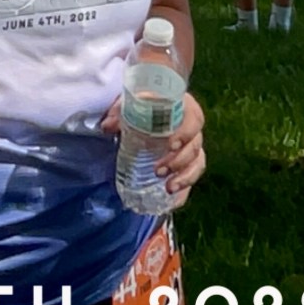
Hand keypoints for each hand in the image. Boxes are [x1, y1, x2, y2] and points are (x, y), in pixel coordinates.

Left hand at [102, 92, 205, 207]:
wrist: (140, 109)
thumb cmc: (138, 104)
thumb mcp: (129, 104)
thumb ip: (119, 112)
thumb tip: (107, 127)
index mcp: (183, 107)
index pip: (194, 119)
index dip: (186, 133)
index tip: (171, 145)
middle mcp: (191, 128)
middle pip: (195, 146)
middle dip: (179, 161)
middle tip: (158, 171)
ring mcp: (191, 146)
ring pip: (197, 163)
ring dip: (185, 178)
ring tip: (168, 188)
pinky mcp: (187, 161)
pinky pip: (192, 176)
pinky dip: (185, 189)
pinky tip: (174, 201)